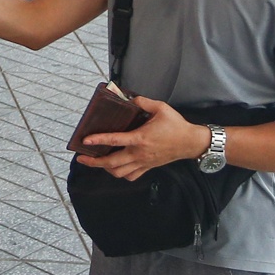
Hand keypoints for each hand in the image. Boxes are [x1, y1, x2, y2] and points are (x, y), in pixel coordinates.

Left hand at [76, 96, 209, 181]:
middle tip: (82, 157)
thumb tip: (129, 98)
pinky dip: (120, 174)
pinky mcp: (148, 167)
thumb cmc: (177, 125)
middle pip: (111, 163)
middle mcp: (139, 153)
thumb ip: (142, 102)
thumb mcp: (161, 108)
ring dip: (105, 169)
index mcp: (140, 138)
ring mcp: (143, 162)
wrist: (192, 142)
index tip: (85, 140)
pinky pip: (131, 176)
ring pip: (119, 172)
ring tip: (97, 161)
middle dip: (94, 162)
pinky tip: (115, 167)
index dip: (98, 140)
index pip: (114, 140)